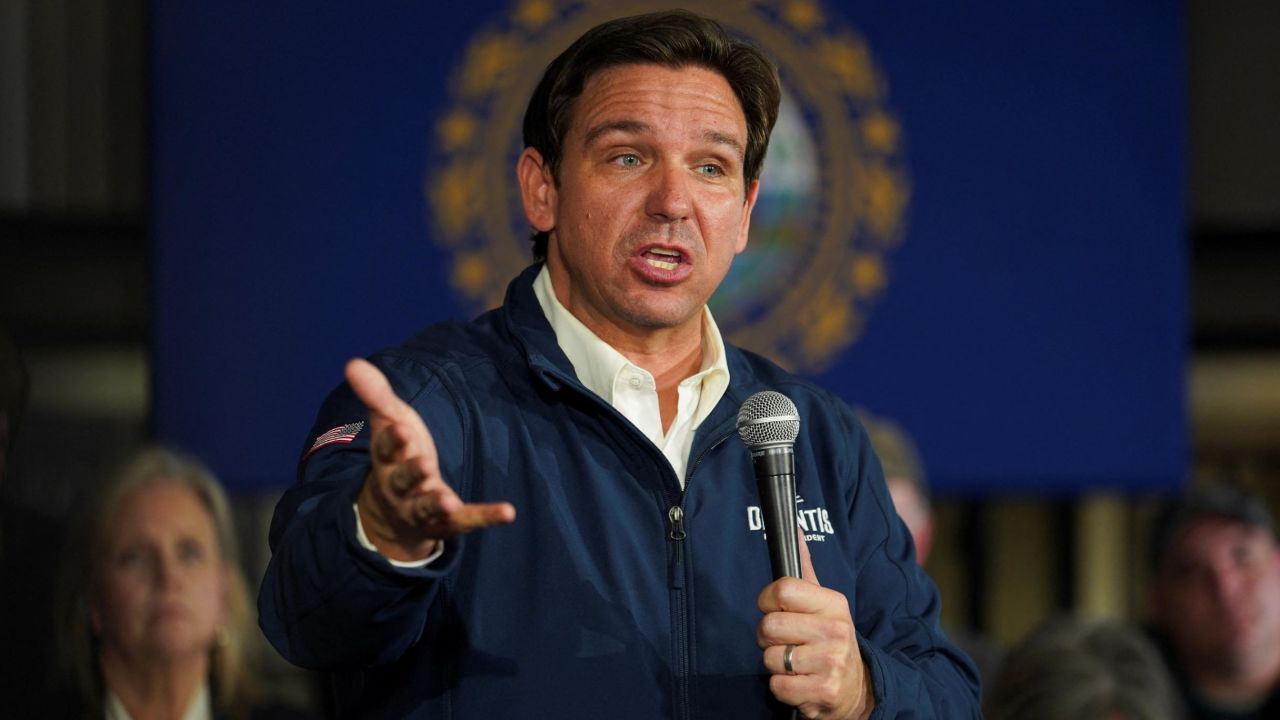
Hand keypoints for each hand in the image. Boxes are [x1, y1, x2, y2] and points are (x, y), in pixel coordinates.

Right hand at [346, 358, 515, 561]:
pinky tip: (508, 511)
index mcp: (387, 459)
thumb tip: (352, 363)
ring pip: (427, 507)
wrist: (396, 510)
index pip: (386, 449)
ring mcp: (423, 508)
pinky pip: (468, 521)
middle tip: (425, 465)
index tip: (400, 428)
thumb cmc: (398, 455)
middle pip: (404, 480)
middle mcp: (401, 487)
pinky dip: (486, 516)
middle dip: (413, 473)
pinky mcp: (449, 522)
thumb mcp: (391, 422)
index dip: (393, 440)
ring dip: (437, 503)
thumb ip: (377, 396)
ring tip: (449, 502)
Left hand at [756, 533, 874, 719]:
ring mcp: (832, 662)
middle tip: (784, 642)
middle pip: (770, 625)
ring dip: (774, 664)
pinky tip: (799, 682)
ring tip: (794, 663)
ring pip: (770, 658)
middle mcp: (836, 630)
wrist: (856, 688)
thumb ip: (804, 568)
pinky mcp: (824, 691)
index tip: (772, 607)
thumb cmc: (829, 640)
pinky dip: (781, 687)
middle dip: (767, 637)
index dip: (766, 600)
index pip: (782, 589)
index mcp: (833, 603)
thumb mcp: (823, 603)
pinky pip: (778, 686)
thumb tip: (795, 528)